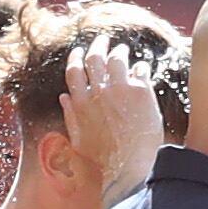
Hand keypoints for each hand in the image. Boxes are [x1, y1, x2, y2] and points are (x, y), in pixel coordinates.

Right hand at [64, 40, 161, 198]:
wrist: (129, 168)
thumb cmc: (103, 160)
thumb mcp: (79, 138)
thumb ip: (71, 115)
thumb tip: (64, 97)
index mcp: (80, 102)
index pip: (74, 70)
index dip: (77, 57)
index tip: (80, 51)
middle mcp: (98, 92)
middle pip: (95, 59)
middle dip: (98, 46)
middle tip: (103, 40)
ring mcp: (120, 90)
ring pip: (117, 60)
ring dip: (119, 52)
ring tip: (123, 49)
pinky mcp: (141, 93)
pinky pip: (141, 71)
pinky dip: (141, 66)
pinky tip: (143, 66)